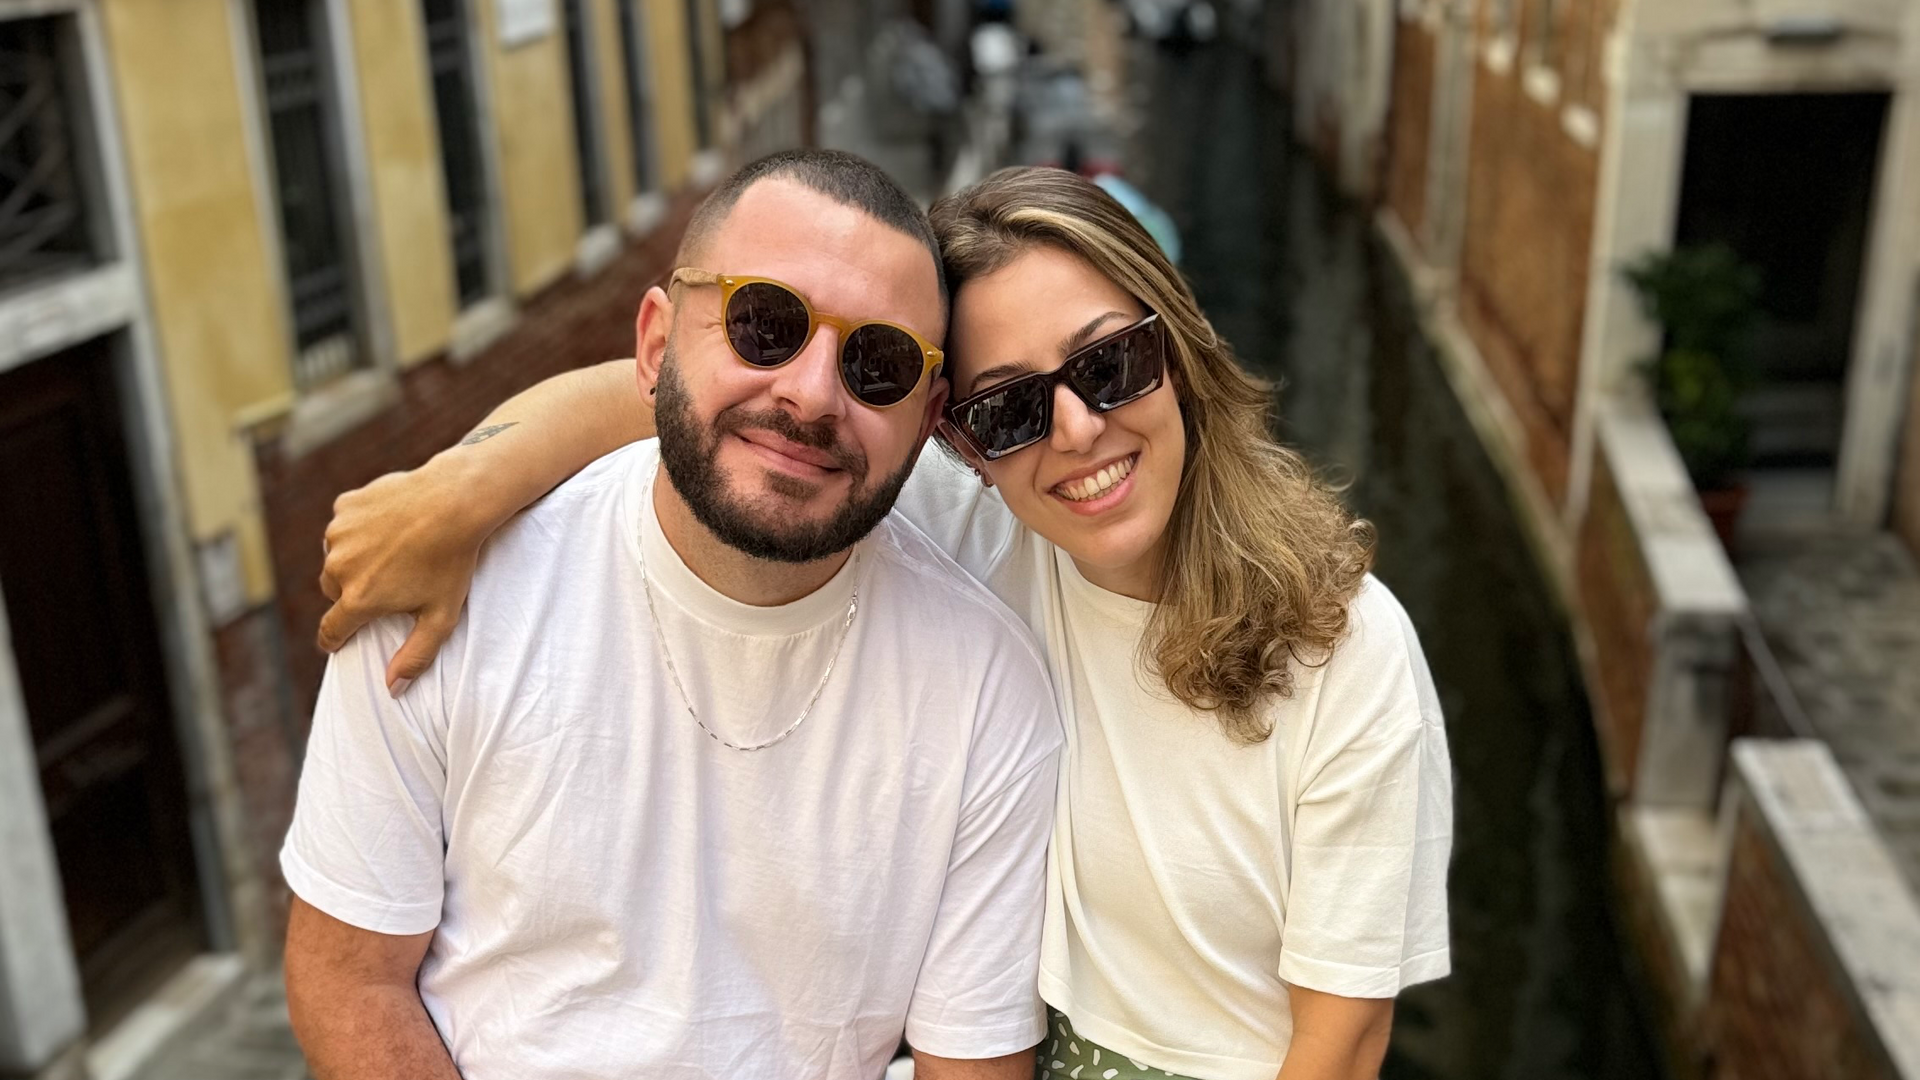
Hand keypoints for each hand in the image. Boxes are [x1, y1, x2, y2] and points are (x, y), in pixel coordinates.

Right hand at [317, 459, 486, 694]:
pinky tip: (389, 525)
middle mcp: (339, 567)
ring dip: (354, 557)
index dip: (334, 639)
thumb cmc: (454, 562)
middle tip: (385, 585)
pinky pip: (345, 524)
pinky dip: (359, 527)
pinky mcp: (345, 505)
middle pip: (333, 591)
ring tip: (391, 552)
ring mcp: (339, 534)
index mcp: (359, 599)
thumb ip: (416, 656)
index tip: (338, 641)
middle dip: (352, 592)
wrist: (456, 501)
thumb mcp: (442, 617)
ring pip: (336, 556)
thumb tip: (392, 689)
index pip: (330, 631)